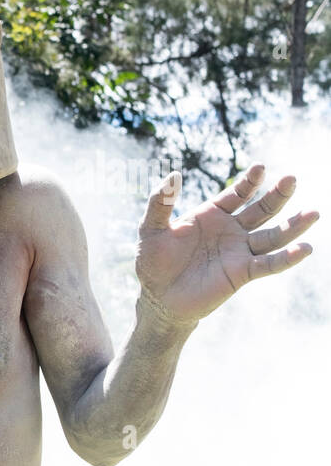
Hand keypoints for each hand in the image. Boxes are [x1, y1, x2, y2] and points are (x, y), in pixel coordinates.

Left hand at [135, 164, 317, 323]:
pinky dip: (287, 258)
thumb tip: (173, 175)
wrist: (157, 297)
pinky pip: (269, 264)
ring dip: (293, 225)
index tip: (260, 167)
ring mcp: (239, 251)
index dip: (249, 181)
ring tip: (313, 213)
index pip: (237, 193)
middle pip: (262, 209)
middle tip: (291, 179)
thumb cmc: (153, 262)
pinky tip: (305, 249)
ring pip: (273, 235)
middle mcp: (231, 230)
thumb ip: (160, 203)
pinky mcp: (242, 273)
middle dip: (277, 195)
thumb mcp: (151, 230)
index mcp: (212, 215)